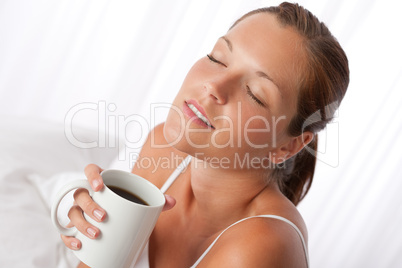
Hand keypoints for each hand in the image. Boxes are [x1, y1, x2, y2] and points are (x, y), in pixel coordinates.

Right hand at [61, 164, 175, 249]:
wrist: (118, 222)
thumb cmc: (127, 205)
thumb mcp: (141, 201)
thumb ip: (156, 200)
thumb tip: (171, 201)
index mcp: (102, 182)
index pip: (91, 170)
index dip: (92, 175)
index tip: (100, 186)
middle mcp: (87, 194)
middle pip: (80, 194)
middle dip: (89, 205)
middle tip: (103, 217)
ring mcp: (78, 209)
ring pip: (72, 212)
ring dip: (82, 223)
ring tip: (96, 234)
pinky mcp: (74, 226)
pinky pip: (65, 231)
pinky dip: (70, 238)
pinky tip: (80, 244)